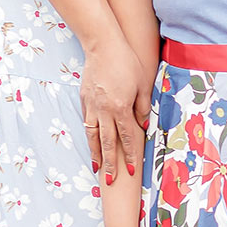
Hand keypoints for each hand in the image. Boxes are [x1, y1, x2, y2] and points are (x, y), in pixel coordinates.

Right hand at [80, 40, 149, 184]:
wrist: (102, 45)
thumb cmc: (126, 62)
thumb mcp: (142, 84)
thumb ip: (143, 106)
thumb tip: (143, 124)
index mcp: (121, 108)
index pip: (127, 138)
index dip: (131, 156)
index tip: (133, 171)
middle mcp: (104, 110)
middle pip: (107, 143)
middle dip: (109, 164)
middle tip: (110, 181)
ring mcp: (91, 105)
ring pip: (92, 135)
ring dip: (95, 153)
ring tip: (97, 168)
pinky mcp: (84, 99)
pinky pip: (86, 122)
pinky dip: (88, 135)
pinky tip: (91, 143)